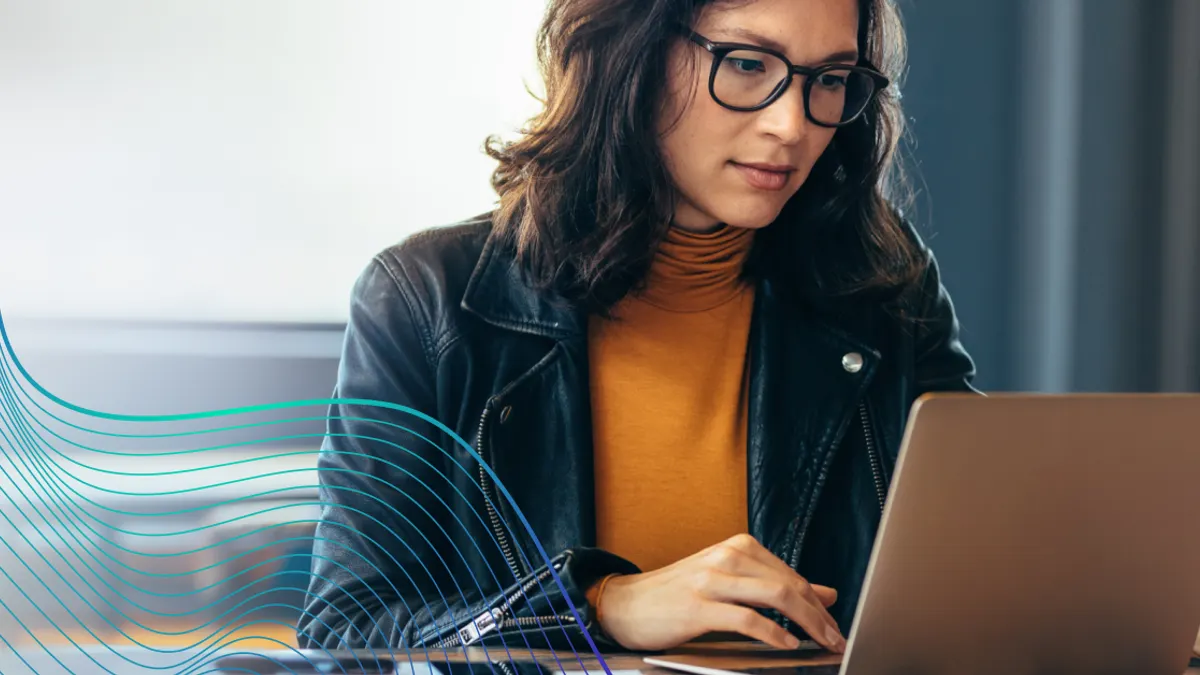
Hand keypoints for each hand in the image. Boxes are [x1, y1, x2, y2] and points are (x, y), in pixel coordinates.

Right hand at [595, 534, 845, 652]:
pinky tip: (786, 644)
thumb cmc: (678, 595)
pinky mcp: (698, 606)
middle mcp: (727, 556)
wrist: (626, 603)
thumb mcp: (730, 582)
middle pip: (789, 584)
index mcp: (737, 547)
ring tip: (820, 642)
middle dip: (819, 615)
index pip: (791, 574)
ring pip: (775, 596)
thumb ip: (775, 585)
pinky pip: (746, 618)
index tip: (834, 625)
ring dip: (806, 623)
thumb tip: (825, 594)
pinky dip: (773, 633)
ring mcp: (712, 579)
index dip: (819, 603)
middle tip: (836, 639)